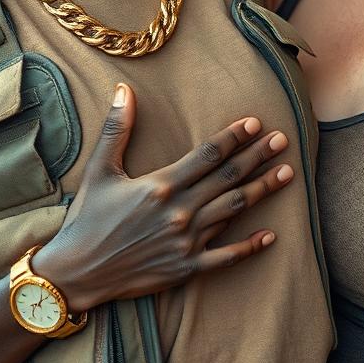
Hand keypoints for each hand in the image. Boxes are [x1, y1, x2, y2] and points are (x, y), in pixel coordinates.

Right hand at [32, 83, 293, 308]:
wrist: (76, 273)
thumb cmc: (86, 219)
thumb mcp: (100, 169)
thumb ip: (117, 129)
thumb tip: (123, 90)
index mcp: (161, 185)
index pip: (207, 155)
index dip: (233, 137)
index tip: (255, 123)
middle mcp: (179, 212)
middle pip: (228, 178)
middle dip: (258, 157)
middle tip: (283, 140)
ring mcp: (185, 241)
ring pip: (233, 210)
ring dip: (261, 191)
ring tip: (287, 174)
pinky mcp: (185, 268)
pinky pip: (225, 256)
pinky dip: (249, 246)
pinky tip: (270, 234)